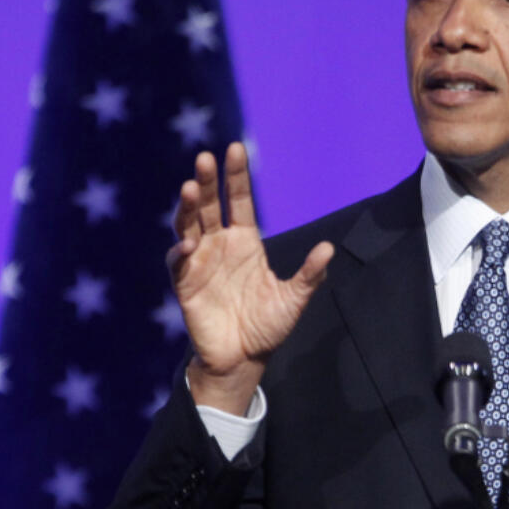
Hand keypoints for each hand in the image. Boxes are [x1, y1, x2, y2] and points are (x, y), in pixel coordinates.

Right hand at [165, 141, 333, 412]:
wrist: (244, 359)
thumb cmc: (268, 327)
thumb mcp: (294, 299)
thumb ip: (309, 275)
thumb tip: (329, 248)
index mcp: (245, 242)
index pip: (238, 201)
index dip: (236, 177)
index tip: (235, 149)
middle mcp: (219, 245)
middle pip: (210, 205)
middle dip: (207, 181)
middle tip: (206, 158)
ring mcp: (200, 261)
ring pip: (189, 224)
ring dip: (188, 206)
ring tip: (189, 187)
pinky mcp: (185, 283)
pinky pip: (179, 261)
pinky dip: (181, 250)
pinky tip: (188, 243)